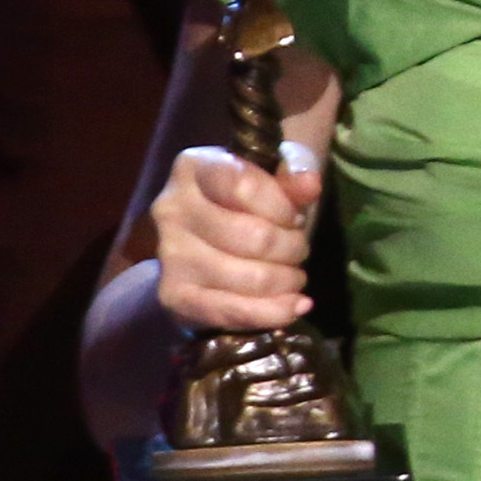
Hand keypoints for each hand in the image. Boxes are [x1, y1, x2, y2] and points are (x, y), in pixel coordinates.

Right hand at [151, 139, 319, 331]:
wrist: (209, 243)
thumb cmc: (250, 202)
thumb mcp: (274, 176)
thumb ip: (292, 175)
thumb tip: (311, 183)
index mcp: (194, 167)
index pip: (245, 186)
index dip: (282, 207)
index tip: (294, 217)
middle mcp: (171, 209)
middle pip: (254, 236)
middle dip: (292, 248)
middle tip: (298, 250)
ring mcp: (169, 255)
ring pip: (249, 277)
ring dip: (287, 280)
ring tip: (294, 276)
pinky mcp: (174, 296)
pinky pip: (231, 311)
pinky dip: (271, 312)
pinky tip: (294, 306)